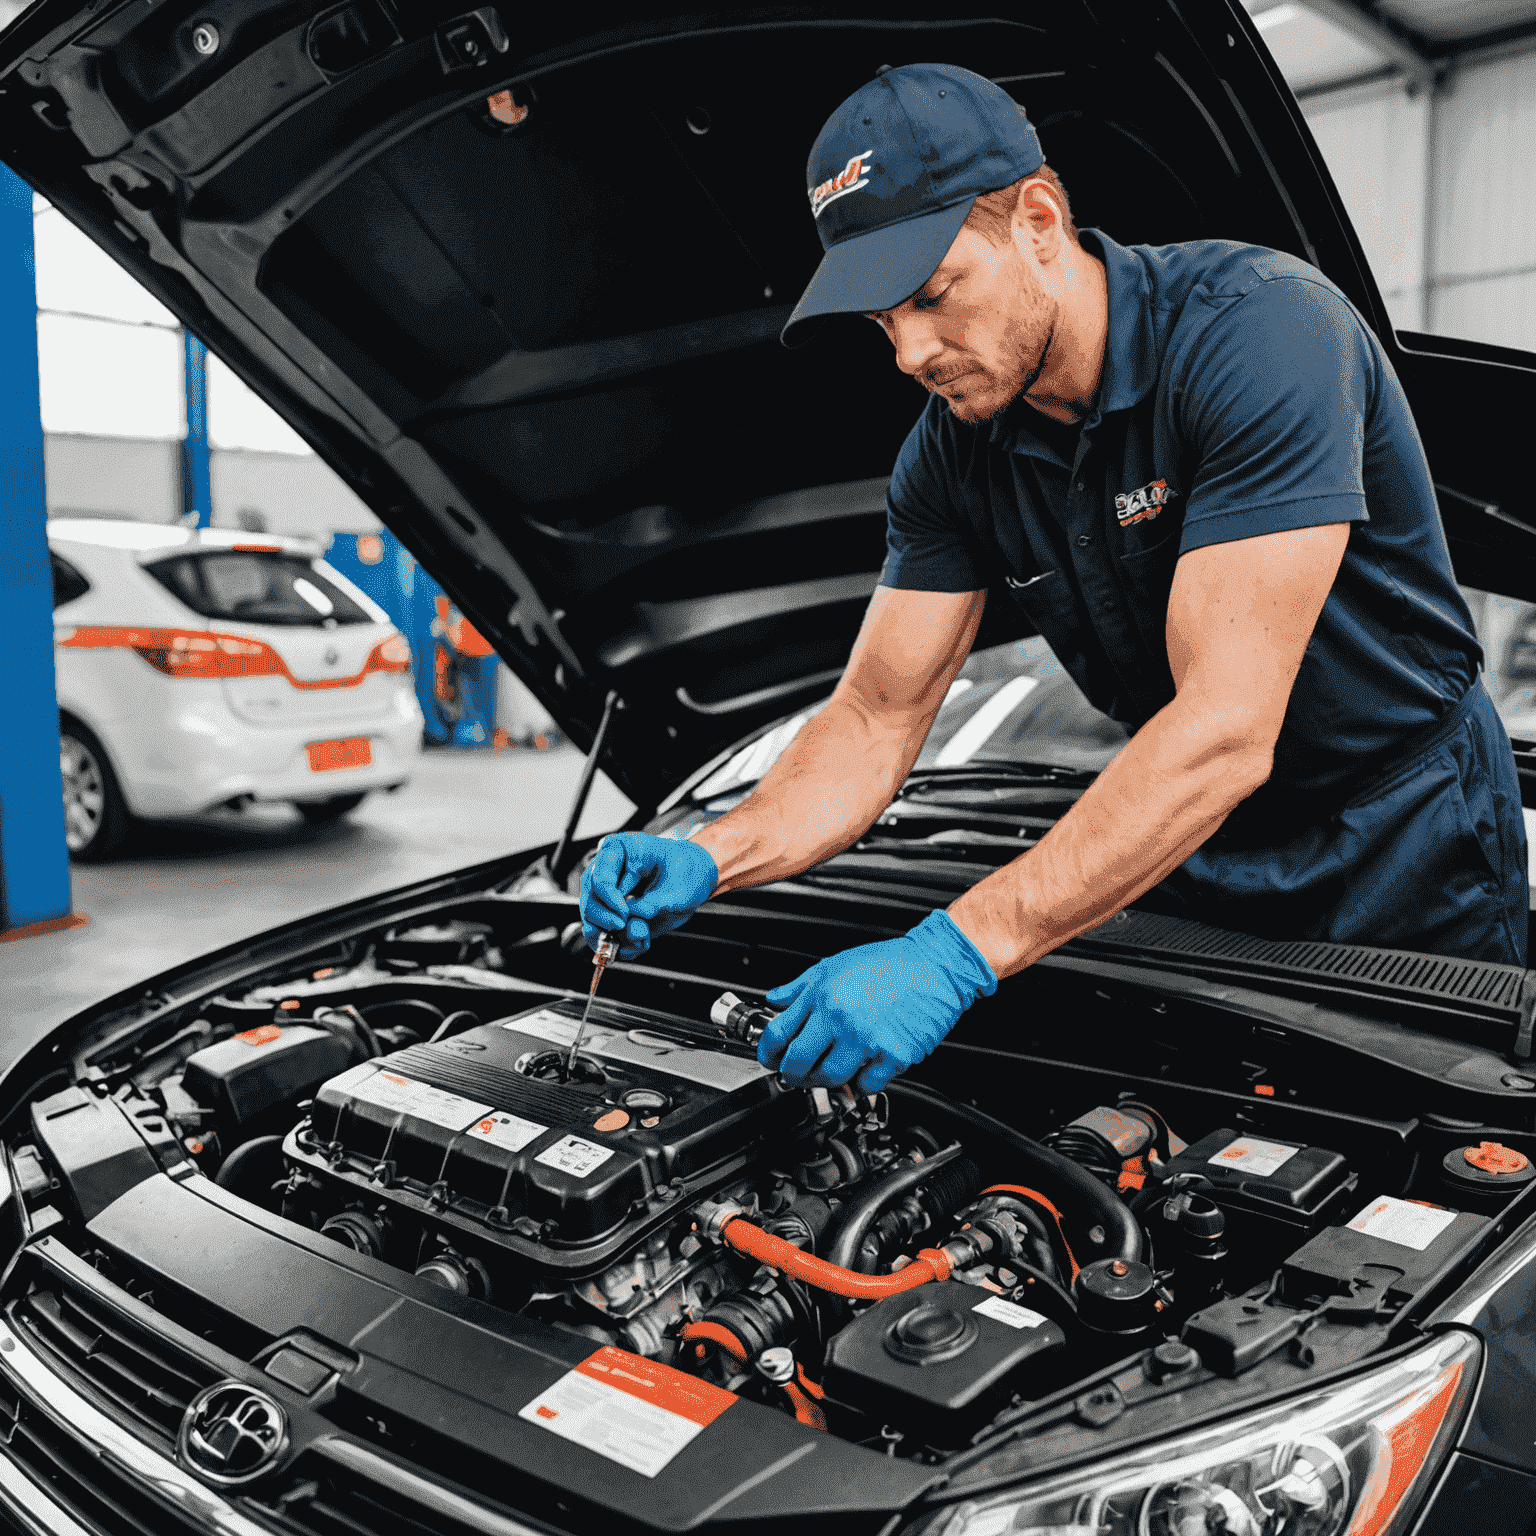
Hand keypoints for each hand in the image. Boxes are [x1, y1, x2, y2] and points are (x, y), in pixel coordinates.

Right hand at [579, 832, 718, 958]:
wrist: (694, 880)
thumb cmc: (686, 871)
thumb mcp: (677, 886)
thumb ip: (653, 904)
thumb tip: (632, 923)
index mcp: (619, 849)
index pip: (600, 877)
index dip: (610, 899)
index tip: (625, 915)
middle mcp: (607, 870)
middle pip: (590, 900)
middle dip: (608, 921)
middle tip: (631, 929)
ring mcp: (606, 893)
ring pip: (592, 920)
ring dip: (614, 937)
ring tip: (641, 938)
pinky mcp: (611, 912)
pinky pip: (603, 933)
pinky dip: (619, 944)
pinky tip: (638, 944)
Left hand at [758, 910, 996, 1092]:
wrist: (935, 965)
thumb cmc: (891, 963)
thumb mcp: (835, 964)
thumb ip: (801, 986)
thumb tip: (776, 1000)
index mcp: (823, 995)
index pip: (778, 1034)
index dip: (767, 1052)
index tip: (770, 1058)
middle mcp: (841, 1018)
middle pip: (798, 1064)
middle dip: (791, 1073)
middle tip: (796, 1073)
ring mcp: (867, 1040)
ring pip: (829, 1079)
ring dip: (825, 1079)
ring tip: (831, 1068)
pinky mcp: (893, 1055)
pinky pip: (866, 1084)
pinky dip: (861, 1082)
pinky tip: (864, 1068)